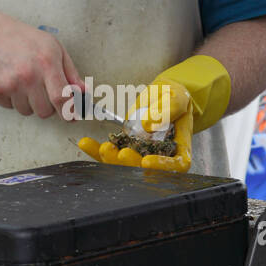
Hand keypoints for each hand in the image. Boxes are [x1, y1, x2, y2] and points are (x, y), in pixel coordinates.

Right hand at [0, 11, 82, 119]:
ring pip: (27, 112)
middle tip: (43, 90)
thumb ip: (71, 73)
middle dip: (48, 106)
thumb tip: (84, 93)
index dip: (69, 112)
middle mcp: (28, 75)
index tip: (72, 116)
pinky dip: (12, 99)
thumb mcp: (55, 49)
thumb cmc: (25, 40)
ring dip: (29, 103)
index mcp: (47, 63)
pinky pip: (9, 107)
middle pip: (45, 112)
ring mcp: (9, 83)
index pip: (62, 99)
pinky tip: (10, 81)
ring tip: (24, 82)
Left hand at [77, 103, 193, 171]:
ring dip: (112, 161)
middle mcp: (160, 157)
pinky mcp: (125, 149)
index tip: (146, 161)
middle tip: (120, 153)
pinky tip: (85, 143)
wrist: (162, 95)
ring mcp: (141, 155)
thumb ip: (167, 109)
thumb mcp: (176, 97)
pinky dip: (96, 151)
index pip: (177, 165)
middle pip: (147, 170)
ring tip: (103, 147)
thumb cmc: (175, 96)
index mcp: (180, 149)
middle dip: (131, 165)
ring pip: (125, 166)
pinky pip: (110, 155)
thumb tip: (148, 125)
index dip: (162, 167)